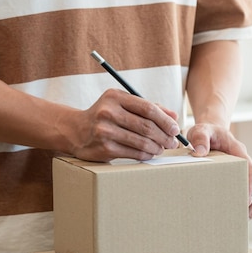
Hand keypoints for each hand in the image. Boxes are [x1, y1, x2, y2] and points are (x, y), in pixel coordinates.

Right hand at [63, 89, 180, 161]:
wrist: (76, 130)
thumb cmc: (106, 116)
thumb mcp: (123, 104)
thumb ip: (149, 107)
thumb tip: (174, 117)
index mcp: (116, 97)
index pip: (148, 108)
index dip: (166, 120)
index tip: (175, 129)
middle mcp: (109, 112)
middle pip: (147, 126)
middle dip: (165, 136)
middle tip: (173, 143)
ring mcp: (105, 131)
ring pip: (142, 142)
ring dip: (157, 147)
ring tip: (162, 149)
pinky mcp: (104, 148)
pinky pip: (133, 153)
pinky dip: (146, 155)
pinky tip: (150, 153)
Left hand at [188, 123, 251, 218]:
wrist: (210, 131)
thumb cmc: (207, 132)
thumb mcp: (200, 130)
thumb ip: (200, 137)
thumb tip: (199, 152)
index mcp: (238, 151)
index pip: (250, 168)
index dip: (251, 184)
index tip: (246, 198)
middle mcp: (244, 161)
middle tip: (246, 215)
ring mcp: (243, 170)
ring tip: (243, 220)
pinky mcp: (238, 176)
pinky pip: (247, 190)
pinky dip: (245, 202)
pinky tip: (235, 213)